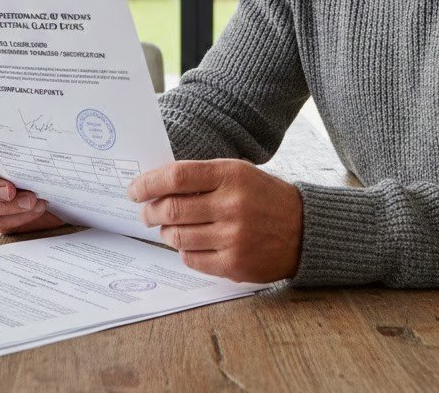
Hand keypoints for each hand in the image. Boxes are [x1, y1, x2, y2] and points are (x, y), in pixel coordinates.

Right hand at [0, 137, 63, 235]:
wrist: (68, 182)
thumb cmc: (52, 154)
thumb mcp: (45, 137)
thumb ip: (34, 130)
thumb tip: (39, 112)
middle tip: (11, 190)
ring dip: (7, 206)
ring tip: (32, 200)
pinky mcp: (1, 216)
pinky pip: (0, 222)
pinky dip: (19, 217)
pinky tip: (36, 209)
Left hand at [128, 158, 302, 282]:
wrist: (304, 230)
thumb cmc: (265, 197)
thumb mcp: (239, 173)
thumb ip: (202, 178)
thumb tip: (157, 187)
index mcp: (231, 175)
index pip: (176, 176)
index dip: (148, 183)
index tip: (134, 189)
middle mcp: (231, 205)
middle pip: (171, 209)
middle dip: (149, 212)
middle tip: (145, 213)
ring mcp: (233, 237)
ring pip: (177, 237)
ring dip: (165, 232)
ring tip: (167, 228)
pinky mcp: (234, 265)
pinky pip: (191, 259)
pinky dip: (183, 251)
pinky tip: (190, 243)